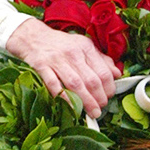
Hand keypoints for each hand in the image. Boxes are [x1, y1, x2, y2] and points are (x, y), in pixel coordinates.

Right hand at [5, 16, 120, 118]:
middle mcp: (73, 53)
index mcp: (86, 47)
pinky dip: (64, 97)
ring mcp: (56, 60)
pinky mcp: (41, 66)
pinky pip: (54, 84)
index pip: (103, 71)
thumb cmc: (61, 45)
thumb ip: (101, 59)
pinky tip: (71, 107)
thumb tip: (117, 74)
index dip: (109, 88)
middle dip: (99, 98)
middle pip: (91, 80)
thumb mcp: (83, 46)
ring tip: (93, 112)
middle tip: (101, 108)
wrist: (32, 37)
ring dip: (86, 101)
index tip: (109, 97)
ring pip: (75, 84)